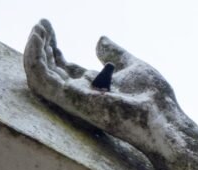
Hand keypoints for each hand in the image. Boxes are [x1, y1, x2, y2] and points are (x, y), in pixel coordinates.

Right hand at [23, 20, 184, 159]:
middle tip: (42, 24)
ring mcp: (75, 99)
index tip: (48, 27)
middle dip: (42, 46)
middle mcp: (81, 95)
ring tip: (38, 28)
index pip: (64, 68)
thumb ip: (114, 54)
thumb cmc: (155, 99)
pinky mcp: (71, 100)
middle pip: (51, 70)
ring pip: (41, 75)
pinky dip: (35, 57)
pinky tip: (39, 37)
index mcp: (94, 88)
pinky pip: (42, 79)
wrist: (163, 117)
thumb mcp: (132, 67)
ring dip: (34, 50)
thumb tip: (99, 39)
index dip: (53, 48)